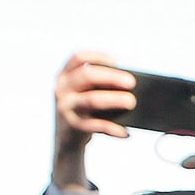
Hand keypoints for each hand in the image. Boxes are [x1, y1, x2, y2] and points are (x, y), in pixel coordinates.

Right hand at [52, 51, 133, 186]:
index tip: (117, 61)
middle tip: (131, 82)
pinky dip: (113, 129)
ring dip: (114, 100)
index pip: (78, 58)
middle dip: (111, 77)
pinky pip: (96, 126)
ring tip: (131, 102)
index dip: (98, 57)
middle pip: (87, 76)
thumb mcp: (86, 92)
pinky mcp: (73, 126)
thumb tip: (129, 84)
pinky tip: (125, 132)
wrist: (68, 138)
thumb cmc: (85, 110)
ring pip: (91, 100)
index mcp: (65, 75)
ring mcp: (66, 107)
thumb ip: (100, 86)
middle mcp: (62, 88)